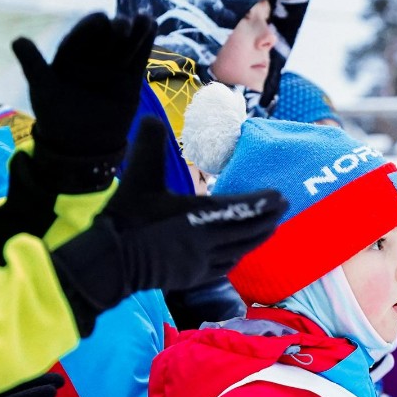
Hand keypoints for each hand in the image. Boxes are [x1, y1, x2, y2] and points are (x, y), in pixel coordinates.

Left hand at [12, 12, 156, 191]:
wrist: (83, 146)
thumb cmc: (58, 117)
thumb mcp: (43, 90)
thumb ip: (33, 64)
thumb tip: (17, 40)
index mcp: (69, 56)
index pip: (81, 36)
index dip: (90, 27)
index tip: (100, 18)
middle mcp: (91, 58)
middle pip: (105, 38)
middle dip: (115, 29)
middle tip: (122, 25)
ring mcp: (112, 68)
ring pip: (124, 46)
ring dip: (135, 31)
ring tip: (145, 18)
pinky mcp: (130, 80)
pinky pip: (138, 60)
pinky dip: (146, 43)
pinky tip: (152, 24)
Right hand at [51, 117, 287, 334]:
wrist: (112, 262)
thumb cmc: (127, 218)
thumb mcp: (139, 176)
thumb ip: (149, 144)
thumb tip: (150, 117)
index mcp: (199, 215)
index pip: (241, 207)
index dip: (263, 202)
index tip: (280, 195)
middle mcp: (208, 241)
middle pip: (248, 231)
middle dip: (269, 219)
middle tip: (285, 208)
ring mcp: (202, 263)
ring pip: (240, 250)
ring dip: (257, 238)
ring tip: (271, 228)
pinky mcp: (193, 278)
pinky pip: (226, 267)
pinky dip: (238, 256)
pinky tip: (240, 252)